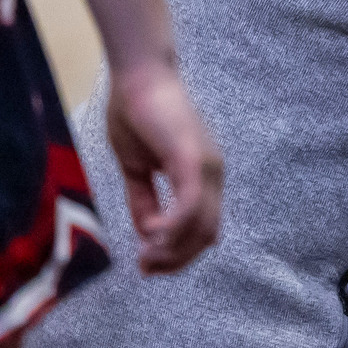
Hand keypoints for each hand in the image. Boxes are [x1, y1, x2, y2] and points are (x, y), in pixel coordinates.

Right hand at [107, 57, 223, 274]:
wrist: (136, 77)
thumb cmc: (135, 114)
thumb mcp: (136, 168)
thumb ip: (142, 200)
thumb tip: (148, 233)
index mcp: (202, 177)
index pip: (203, 228)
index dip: (179, 254)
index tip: (148, 267)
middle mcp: (212, 174)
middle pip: (206, 235)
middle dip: (177, 260)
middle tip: (146, 270)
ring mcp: (207, 166)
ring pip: (201, 226)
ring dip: (173, 250)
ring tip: (145, 259)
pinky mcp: (192, 158)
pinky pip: (190, 206)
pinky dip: (173, 228)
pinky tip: (151, 236)